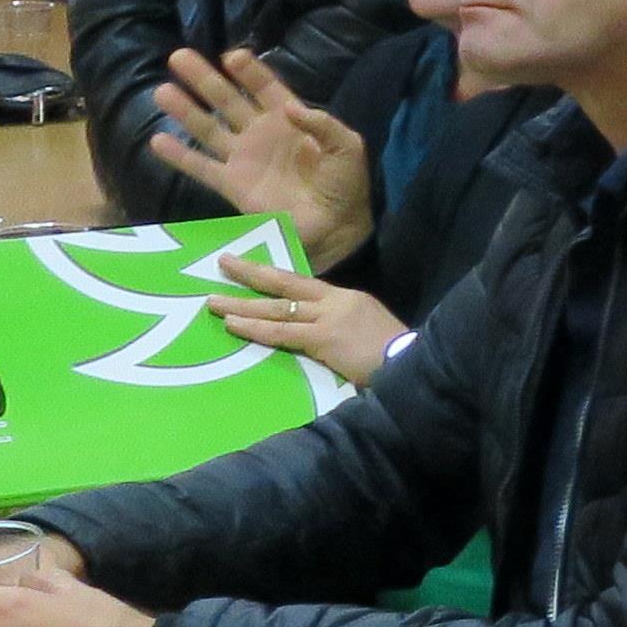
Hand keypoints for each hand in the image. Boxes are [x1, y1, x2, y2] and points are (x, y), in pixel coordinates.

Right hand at [148, 50, 376, 269]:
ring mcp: (243, 158)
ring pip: (208, 128)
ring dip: (185, 110)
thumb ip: (323, 124)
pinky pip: (201, 168)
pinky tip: (157, 141)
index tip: (230, 56)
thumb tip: (291, 107)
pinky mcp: (232, 185)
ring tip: (161, 91)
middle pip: (227, 100)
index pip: (264, 87)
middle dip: (204, 79)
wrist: (335, 226)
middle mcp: (260, 132)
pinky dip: (179, 156)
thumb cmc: (345, 183)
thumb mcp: (346, 147)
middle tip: (179, 56)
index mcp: (290, 118)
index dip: (248, 71)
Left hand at [200, 247, 405, 386]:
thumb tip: (317, 334)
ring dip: (242, 305)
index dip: (274, 276)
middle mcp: (335, 301)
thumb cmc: (393, 354)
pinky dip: (256, 328)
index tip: (250, 268)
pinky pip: (282, 332)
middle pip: (285, 284)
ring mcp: (328, 318)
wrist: (413, 363)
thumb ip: (341, 326)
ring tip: (213, 302)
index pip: (303, 283)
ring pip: (277, 308)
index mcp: (347, 298)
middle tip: (224, 263)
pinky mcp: (323, 338)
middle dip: (251, 274)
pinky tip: (233, 324)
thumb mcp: (366, 330)